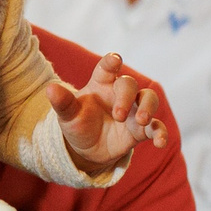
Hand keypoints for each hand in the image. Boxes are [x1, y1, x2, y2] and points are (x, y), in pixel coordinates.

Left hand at [48, 51, 165, 175]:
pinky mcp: (140, 130)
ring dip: (148, 108)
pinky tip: (160, 142)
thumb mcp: (67, 115)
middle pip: (130, 84)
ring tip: (141, 120)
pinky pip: (156, 127)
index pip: (107, 68)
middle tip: (117, 114)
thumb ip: (62, 103)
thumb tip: (50, 89)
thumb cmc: (77, 123)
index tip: (115, 61)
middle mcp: (119, 94)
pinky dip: (160, 133)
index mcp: (101, 83)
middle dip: (126, 97)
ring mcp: (132, 110)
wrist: (86, 149)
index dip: (111, 62)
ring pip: (149, 99)